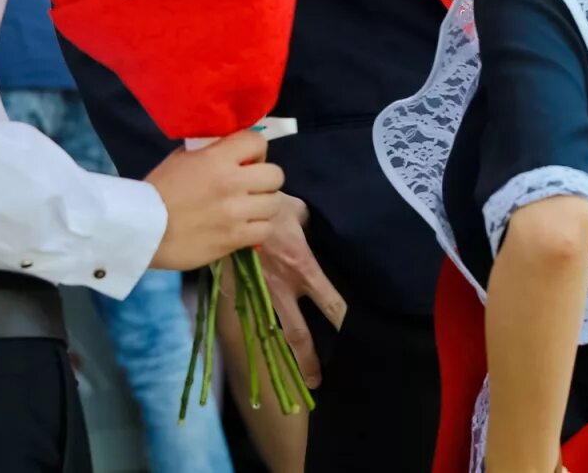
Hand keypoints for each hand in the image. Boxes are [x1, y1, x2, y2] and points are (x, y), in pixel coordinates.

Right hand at [146, 130, 286, 269]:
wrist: (143, 230)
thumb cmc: (159, 191)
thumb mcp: (182, 158)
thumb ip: (211, 152)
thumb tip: (234, 151)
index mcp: (217, 159)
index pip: (258, 141)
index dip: (256, 150)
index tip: (247, 160)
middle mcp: (232, 183)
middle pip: (275, 175)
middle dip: (265, 179)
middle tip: (251, 187)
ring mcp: (236, 213)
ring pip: (274, 204)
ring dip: (263, 205)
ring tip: (249, 209)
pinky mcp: (235, 239)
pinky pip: (265, 230)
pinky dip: (258, 228)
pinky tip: (245, 227)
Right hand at [256, 193, 346, 387]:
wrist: (229, 206)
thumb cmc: (268, 204)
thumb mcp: (299, 210)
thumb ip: (311, 226)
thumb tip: (316, 230)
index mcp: (303, 268)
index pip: (331, 303)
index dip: (345, 322)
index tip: (358, 338)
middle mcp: (282, 289)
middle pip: (299, 334)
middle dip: (308, 361)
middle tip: (316, 383)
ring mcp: (258, 293)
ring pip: (273, 332)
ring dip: (281, 355)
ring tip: (288, 375)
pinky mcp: (239, 291)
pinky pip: (252, 316)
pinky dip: (258, 332)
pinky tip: (263, 343)